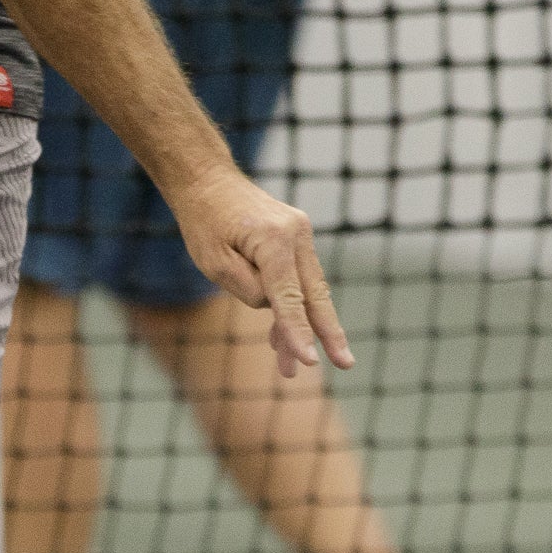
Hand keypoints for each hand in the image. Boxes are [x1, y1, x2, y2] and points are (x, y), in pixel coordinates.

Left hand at [172, 168, 353, 380]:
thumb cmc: (205, 222)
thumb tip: (278, 310)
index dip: (298, 332)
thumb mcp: (215, 263)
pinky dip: (293, 307)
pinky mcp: (297, 239)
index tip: (309, 361)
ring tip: (289, 370)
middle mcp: (296, 234)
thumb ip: (249, 290)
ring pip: (309, 292)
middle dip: (330, 333)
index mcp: (274, 240)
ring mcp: (300, 235)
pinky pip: (299, 281)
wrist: (210, 182)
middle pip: (315, 295)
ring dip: (304, 329)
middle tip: (346, 364)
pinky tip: (281, 340)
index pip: (289, 297)